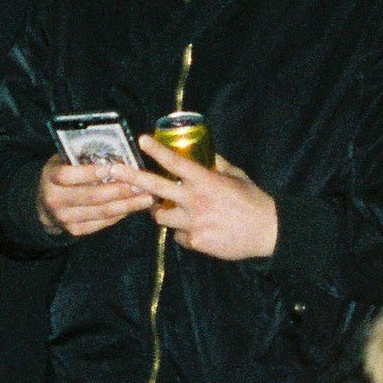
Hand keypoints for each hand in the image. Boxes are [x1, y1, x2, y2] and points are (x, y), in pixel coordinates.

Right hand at [37, 154, 149, 237]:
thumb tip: (116, 152)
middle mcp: (55, 200)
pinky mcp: (75, 231)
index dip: (88, 173)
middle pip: (90, 196)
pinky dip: (120, 214)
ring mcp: (65, 218)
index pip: (67, 176)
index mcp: (50, 177)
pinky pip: (102, 223)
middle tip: (141, 184)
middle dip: (118, 190)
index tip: (110, 168)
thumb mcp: (64, 160)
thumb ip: (83, 157)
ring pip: (101, 212)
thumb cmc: (62, 175)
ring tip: (147, 197)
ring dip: (126, 205)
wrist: (44, 204)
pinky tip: (134, 206)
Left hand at [131, 136, 280, 261]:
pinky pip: (178, 236)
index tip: (141, 140)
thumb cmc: (253, 200)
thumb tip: (205, 154)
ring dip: (161, 212)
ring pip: (161, 216)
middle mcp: (195, 201)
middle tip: (115, 170)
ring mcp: (194, 223)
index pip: (176, 163)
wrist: (268, 231)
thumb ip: (217, 165)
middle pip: (156, 188)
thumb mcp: (236, 176)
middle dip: (133, 178)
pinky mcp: (196, 242)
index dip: (157, 151)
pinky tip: (199, 231)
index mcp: (206, 181)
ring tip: (169, 210)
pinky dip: (183, 233)